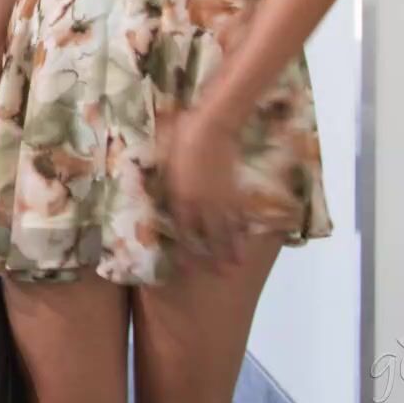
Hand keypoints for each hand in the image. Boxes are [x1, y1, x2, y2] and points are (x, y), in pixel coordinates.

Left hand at [165, 110, 245, 269]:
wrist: (212, 127)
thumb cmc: (181, 139)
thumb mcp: (164, 163)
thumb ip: (164, 183)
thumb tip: (158, 192)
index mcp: (181, 198)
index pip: (183, 232)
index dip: (186, 251)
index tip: (186, 267)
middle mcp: (202, 204)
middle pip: (209, 237)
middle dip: (213, 258)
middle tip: (218, 275)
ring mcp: (221, 199)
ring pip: (228, 230)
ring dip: (232, 249)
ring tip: (236, 265)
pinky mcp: (235, 190)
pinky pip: (240, 215)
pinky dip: (243, 228)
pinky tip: (246, 238)